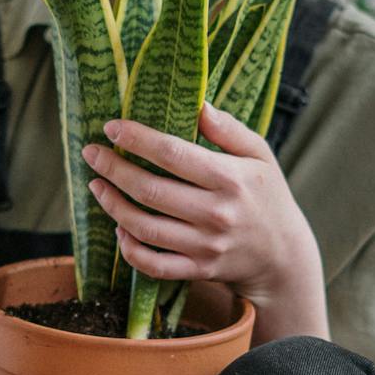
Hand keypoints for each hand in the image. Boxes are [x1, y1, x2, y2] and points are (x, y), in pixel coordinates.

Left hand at [81, 100, 313, 306]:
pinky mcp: (198, 270)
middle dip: (114, 169)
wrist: (283, 254)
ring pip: (145, 228)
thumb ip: (229, 129)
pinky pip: (154, 265)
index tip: (112, 127)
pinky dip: (130, 249)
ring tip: (97, 186)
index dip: (138, 139)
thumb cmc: (267, 195)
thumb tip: (198, 105)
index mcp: (231, 179)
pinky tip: (119, 229)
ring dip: (113, 205)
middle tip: (91, 153)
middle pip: (151, 191)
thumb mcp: (260, 155)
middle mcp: (216, 214)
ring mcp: (206, 246)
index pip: (174, 154)